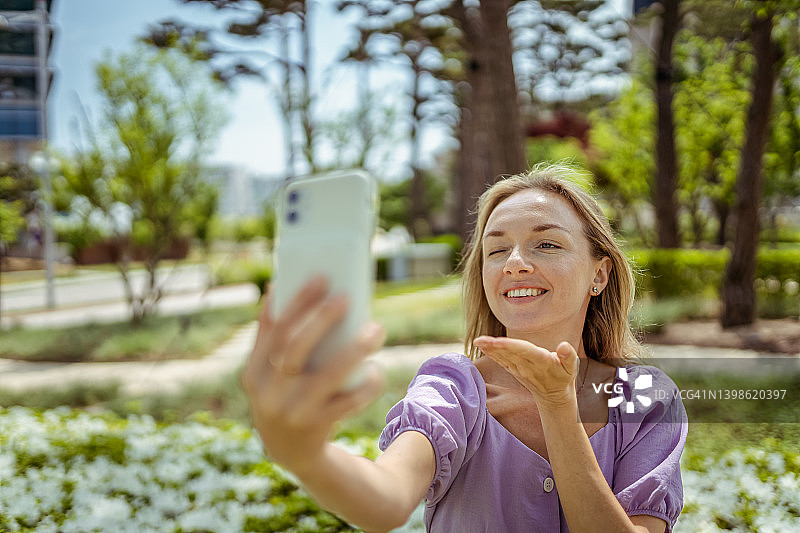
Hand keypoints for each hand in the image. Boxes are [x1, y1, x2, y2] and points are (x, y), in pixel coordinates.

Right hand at [241, 276, 384, 474]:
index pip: (273, 329)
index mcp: (254, 372)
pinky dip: (365, 385)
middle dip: (321, 319)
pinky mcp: (316, 428)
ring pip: (327, 374)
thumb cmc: (286, 395)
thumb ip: (273, 338)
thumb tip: (279, 286)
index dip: (295, 302)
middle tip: (346, 297)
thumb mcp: (270, 373)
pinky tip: (376, 369)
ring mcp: (291, 412)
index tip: (320, 277)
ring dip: (355, 349)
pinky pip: (347, 402)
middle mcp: (268, 393)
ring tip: (376, 330)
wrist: (290, 453)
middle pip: (294, 347)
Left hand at [473, 336, 579, 409]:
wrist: (554, 396)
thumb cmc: (563, 377)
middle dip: (494, 347)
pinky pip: (501, 361)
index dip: (510, 346)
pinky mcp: (514, 370)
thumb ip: (568, 356)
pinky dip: (491, 354)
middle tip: (479, 340)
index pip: (524, 351)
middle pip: (509, 353)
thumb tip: (564, 346)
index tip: (496, 341)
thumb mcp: (571, 367)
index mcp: (541, 361)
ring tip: (477, 341)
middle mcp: (527, 366)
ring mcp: (519, 369)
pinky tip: (482, 347)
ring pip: (503, 357)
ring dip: (489, 350)